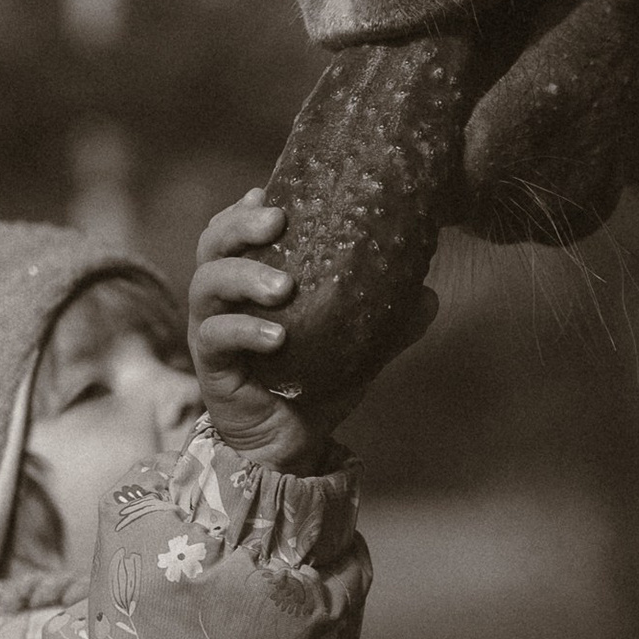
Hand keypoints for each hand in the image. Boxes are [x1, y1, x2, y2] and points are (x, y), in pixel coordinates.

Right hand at [186, 189, 440, 468]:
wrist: (292, 445)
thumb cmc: (314, 385)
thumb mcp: (357, 348)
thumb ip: (388, 321)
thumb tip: (430, 294)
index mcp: (248, 283)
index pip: (234, 232)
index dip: (244, 209)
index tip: (268, 192)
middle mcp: (222, 299)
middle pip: (212, 245)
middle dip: (239, 226)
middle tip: (275, 221)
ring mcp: (210, 330)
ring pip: (208, 284)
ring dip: (244, 276)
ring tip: (283, 286)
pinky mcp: (211, 366)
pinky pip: (216, 337)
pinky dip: (245, 330)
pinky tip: (276, 335)